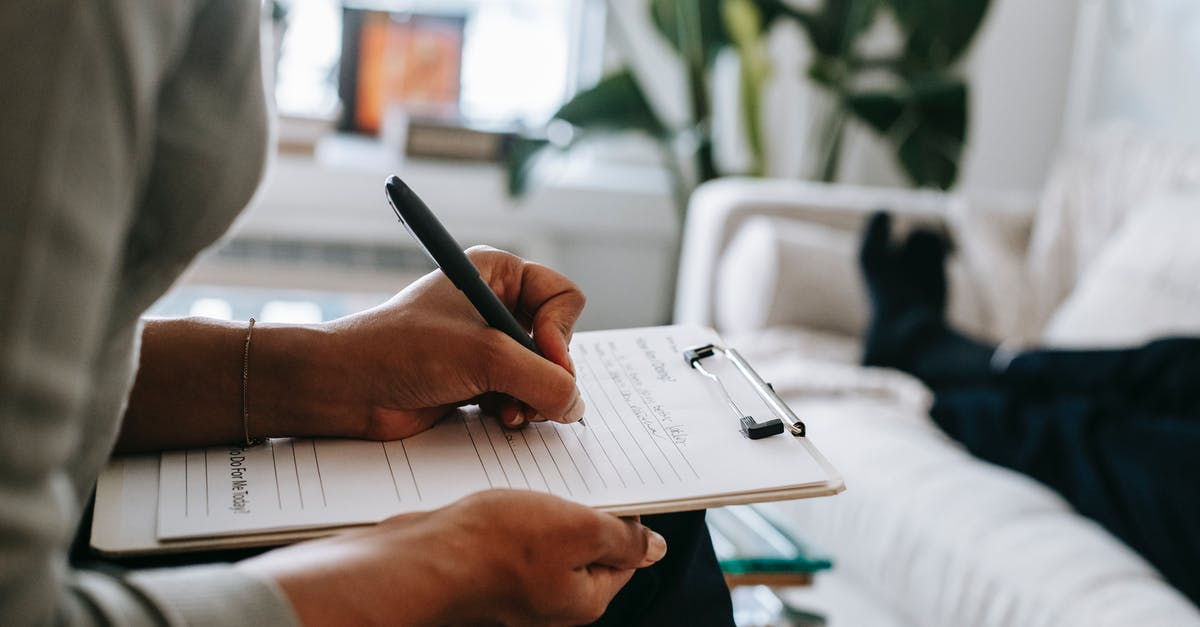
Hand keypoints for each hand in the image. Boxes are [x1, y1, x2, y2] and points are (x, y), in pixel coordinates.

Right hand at [238, 490, 667, 626]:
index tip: (617, 482)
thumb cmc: (491, 547)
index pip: (626, 553)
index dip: (626, 514)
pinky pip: (513, 535)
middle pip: (586, 545)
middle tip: (572, 476)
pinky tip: (502, 496)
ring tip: (532, 484)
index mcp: (583, 598)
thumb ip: (622, 538)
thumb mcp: (578, 530)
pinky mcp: (487, 569)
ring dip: (544, 505)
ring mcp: (517, 586)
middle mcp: (552, 599)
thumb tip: (654, 547)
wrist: (417, 559)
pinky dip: (513, 511)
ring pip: (547, 536)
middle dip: (581, 506)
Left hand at [294, 246, 585, 439]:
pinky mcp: (477, 379)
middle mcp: (496, 304)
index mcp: (498, 273)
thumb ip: (544, 380)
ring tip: (510, 412)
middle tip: (530, 396)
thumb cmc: (402, 350)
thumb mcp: (485, 356)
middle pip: (558, 341)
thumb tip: (576, 406)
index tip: (545, 358)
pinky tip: (498, 418)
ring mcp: (487, 344)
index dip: (562, 332)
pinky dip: (517, 410)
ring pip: (542, 374)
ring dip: (532, 397)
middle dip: (547, 373)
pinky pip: (521, 395)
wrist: (346, 388)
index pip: (565, 298)